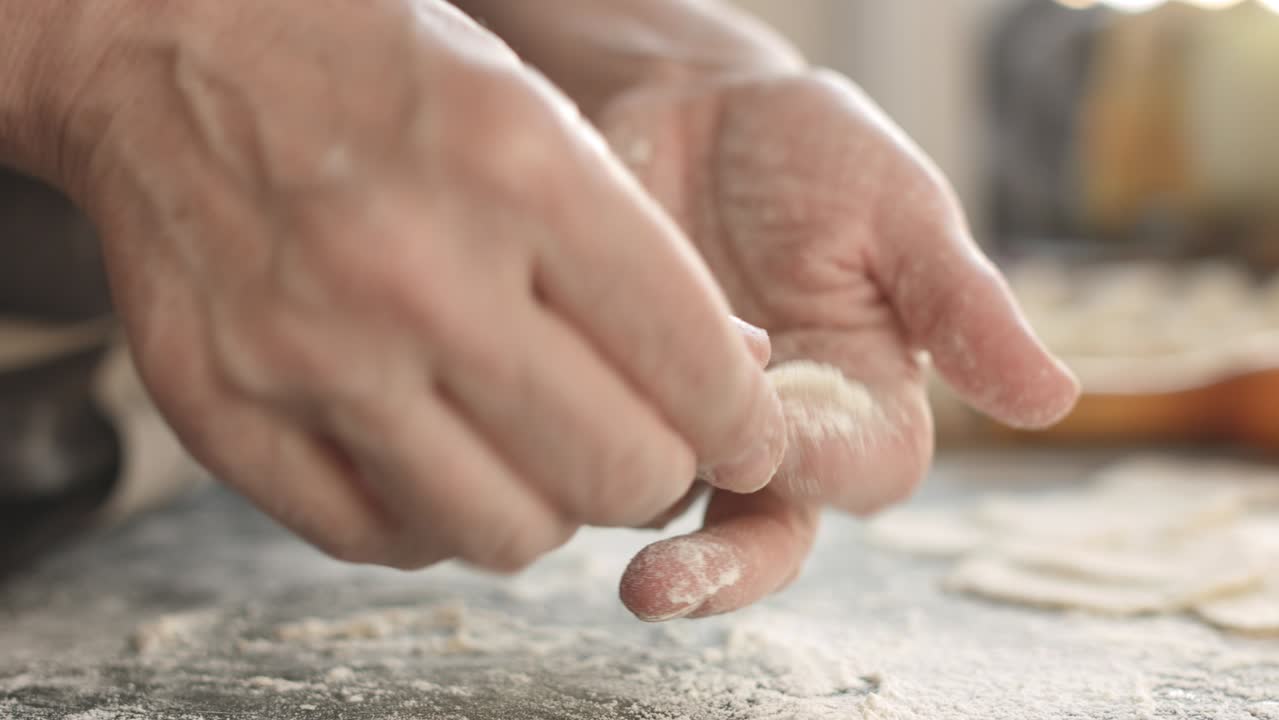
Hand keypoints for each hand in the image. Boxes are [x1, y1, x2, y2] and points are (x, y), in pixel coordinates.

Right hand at [41, 1, 789, 569]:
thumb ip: (638, 252)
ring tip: (535, 451)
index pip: (692, 359)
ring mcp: (310, 353)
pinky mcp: (225, 412)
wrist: (167, 44)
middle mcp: (417, 272)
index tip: (747, 439)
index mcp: (519, 170)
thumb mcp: (536, 113)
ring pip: (505, 533)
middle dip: (659, 474)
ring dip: (549, 508)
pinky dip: (435, 519)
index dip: (746, 425)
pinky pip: (379, 540)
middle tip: (647, 450)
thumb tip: (736, 377)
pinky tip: (440, 459)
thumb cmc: (375, 73)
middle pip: (615, 470)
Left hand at [602, 71, 1079, 619]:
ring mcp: (692, 429)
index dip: (825, 468)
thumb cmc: (813, 154)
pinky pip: (594, 447)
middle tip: (656, 588)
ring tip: (581, 441)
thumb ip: (961, 306)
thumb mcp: (897, 209)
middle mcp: (781, 436)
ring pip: (666, 507)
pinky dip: (573, 436)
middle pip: (764, 538)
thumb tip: (1058, 401)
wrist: (690, 111)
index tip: (776, 451)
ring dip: (630, 493)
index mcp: (867, 398)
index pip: (863, 472)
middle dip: (717, 571)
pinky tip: (538, 409)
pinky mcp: (615, 402)